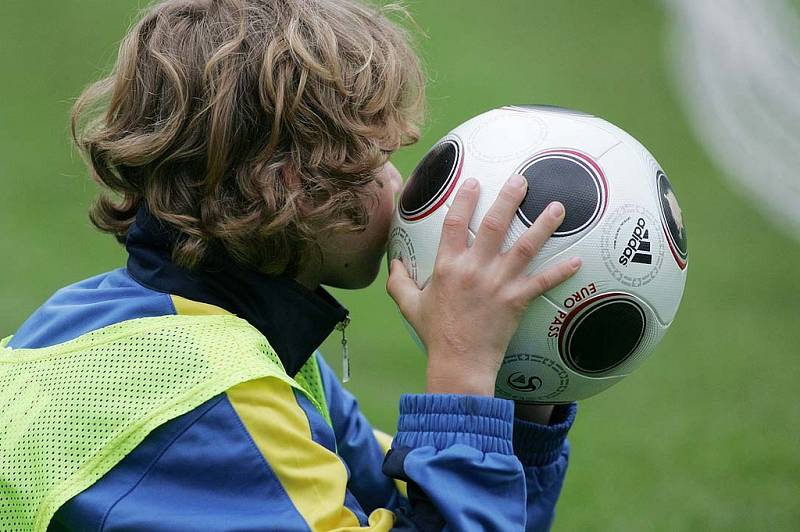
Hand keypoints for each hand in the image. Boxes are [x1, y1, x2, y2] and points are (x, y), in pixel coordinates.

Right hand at [387, 174, 581, 396]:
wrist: (459, 363)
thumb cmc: (435, 334)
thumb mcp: (410, 306)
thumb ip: (400, 282)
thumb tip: (396, 263)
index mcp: (447, 266)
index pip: (455, 223)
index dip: (464, 199)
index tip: (474, 182)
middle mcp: (474, 269)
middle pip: (495, 225)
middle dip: (510, 198)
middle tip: (522, 180)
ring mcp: (498, 284)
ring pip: (525, 247)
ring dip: (544, 224)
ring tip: (559, 206)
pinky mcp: (516, 300)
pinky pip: (543, 282)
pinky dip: (561, 271)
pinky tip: (578, 260)